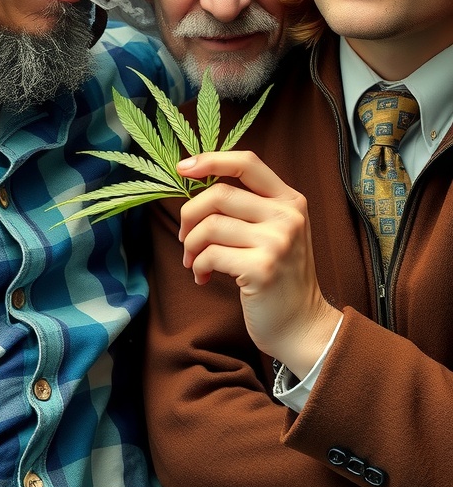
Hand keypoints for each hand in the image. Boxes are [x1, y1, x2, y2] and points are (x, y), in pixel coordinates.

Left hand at [177, 151, 340, 379]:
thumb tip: (197, 184)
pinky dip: (198, 266)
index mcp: (290, 200)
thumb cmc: (279, 277)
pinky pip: (211, 255)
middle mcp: (287, 216)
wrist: (303, 326)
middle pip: (219, 194)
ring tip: (193, 261)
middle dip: (190, 214)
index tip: (183, 168)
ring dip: (190, 245)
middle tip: (184, 237)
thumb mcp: (276, 232)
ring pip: (210, 226)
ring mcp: (277, 242)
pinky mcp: (262, 269)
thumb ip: (249, 206)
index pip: (247, 163)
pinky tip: (203, 278)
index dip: (211, 160)